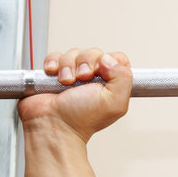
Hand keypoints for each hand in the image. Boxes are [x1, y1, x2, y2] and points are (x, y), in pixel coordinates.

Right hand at [17, 48, 132, 142]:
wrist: (53, 123)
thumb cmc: (81, 118)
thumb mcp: (114, 102)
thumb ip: (123, 78)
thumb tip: (110, 59)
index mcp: (111, 85)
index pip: (117, 59)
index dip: (108, 62)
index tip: (101, 73)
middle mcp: (94, 79)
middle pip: (94, 53)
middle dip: (86, 63)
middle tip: (82, 79)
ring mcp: (75, 75)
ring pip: (74, 53)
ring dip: (68, 66)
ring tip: (66, 82)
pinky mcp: (56, 73)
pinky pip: (55, 56)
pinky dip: (54, 63)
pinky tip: (54, 76)